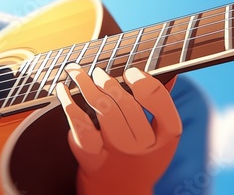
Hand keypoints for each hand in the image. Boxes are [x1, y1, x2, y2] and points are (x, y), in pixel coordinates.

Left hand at [55, 63, 181, 194]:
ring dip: (87, 85)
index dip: (141, 79)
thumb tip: (169, 75)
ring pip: (103, 109)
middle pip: (126, 101)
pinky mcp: (92, 159)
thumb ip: (163, 107)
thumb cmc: (142, 160)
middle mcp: (143, 145)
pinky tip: (63, 91)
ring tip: (78, 74)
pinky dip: (69, 105)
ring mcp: (117, 153)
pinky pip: (81, 126)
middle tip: (98, 73)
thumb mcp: (162, 139)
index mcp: (166, 137)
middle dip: (108, 82)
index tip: (130, 72)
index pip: (157, 96)